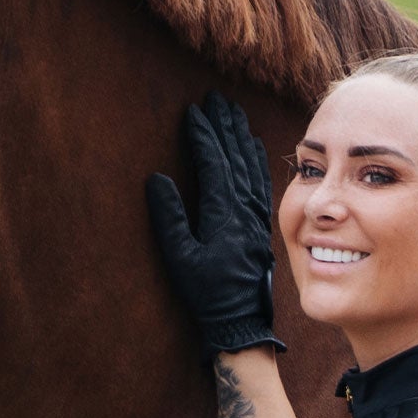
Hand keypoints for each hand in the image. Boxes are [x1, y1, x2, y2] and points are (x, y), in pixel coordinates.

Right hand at [145, 92, 286, 363]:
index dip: (203, 135)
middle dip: (224, 126)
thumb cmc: (207, 292)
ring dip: (240, 137)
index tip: (193, 111)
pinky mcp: (260, 223)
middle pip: (234, 157)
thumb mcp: (180, 257)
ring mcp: (255, 215)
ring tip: (233, 112)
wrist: (242, 318)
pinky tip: (254, 146)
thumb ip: (169, 217)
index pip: (213, 163)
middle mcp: (243, 208)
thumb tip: (157, 179)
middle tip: (215, 99)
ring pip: (249, 165)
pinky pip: (260, 182)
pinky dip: (256, 160)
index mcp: (223, 212)